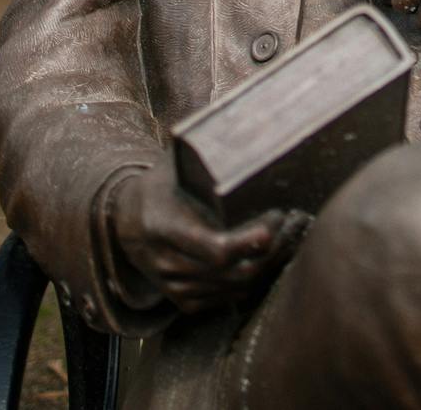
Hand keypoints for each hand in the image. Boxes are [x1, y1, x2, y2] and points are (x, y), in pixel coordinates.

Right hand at [108, 165, 309, 313]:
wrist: (123, 219)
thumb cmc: (161, 184)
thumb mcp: (173, 164)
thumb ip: (204, 152)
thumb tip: (252, 120)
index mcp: (162, 226)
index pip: (214, 248)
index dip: (250, 241)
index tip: (276, 219)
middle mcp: (165, 262)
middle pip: (233, 271)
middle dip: (273, 248)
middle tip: (297, 220)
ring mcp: (173, 285)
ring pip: (236, 287)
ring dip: (272, 263)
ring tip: (293, 232)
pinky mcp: (184, 300)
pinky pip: (230, 297)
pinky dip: (257, 279)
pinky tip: (275, 254)